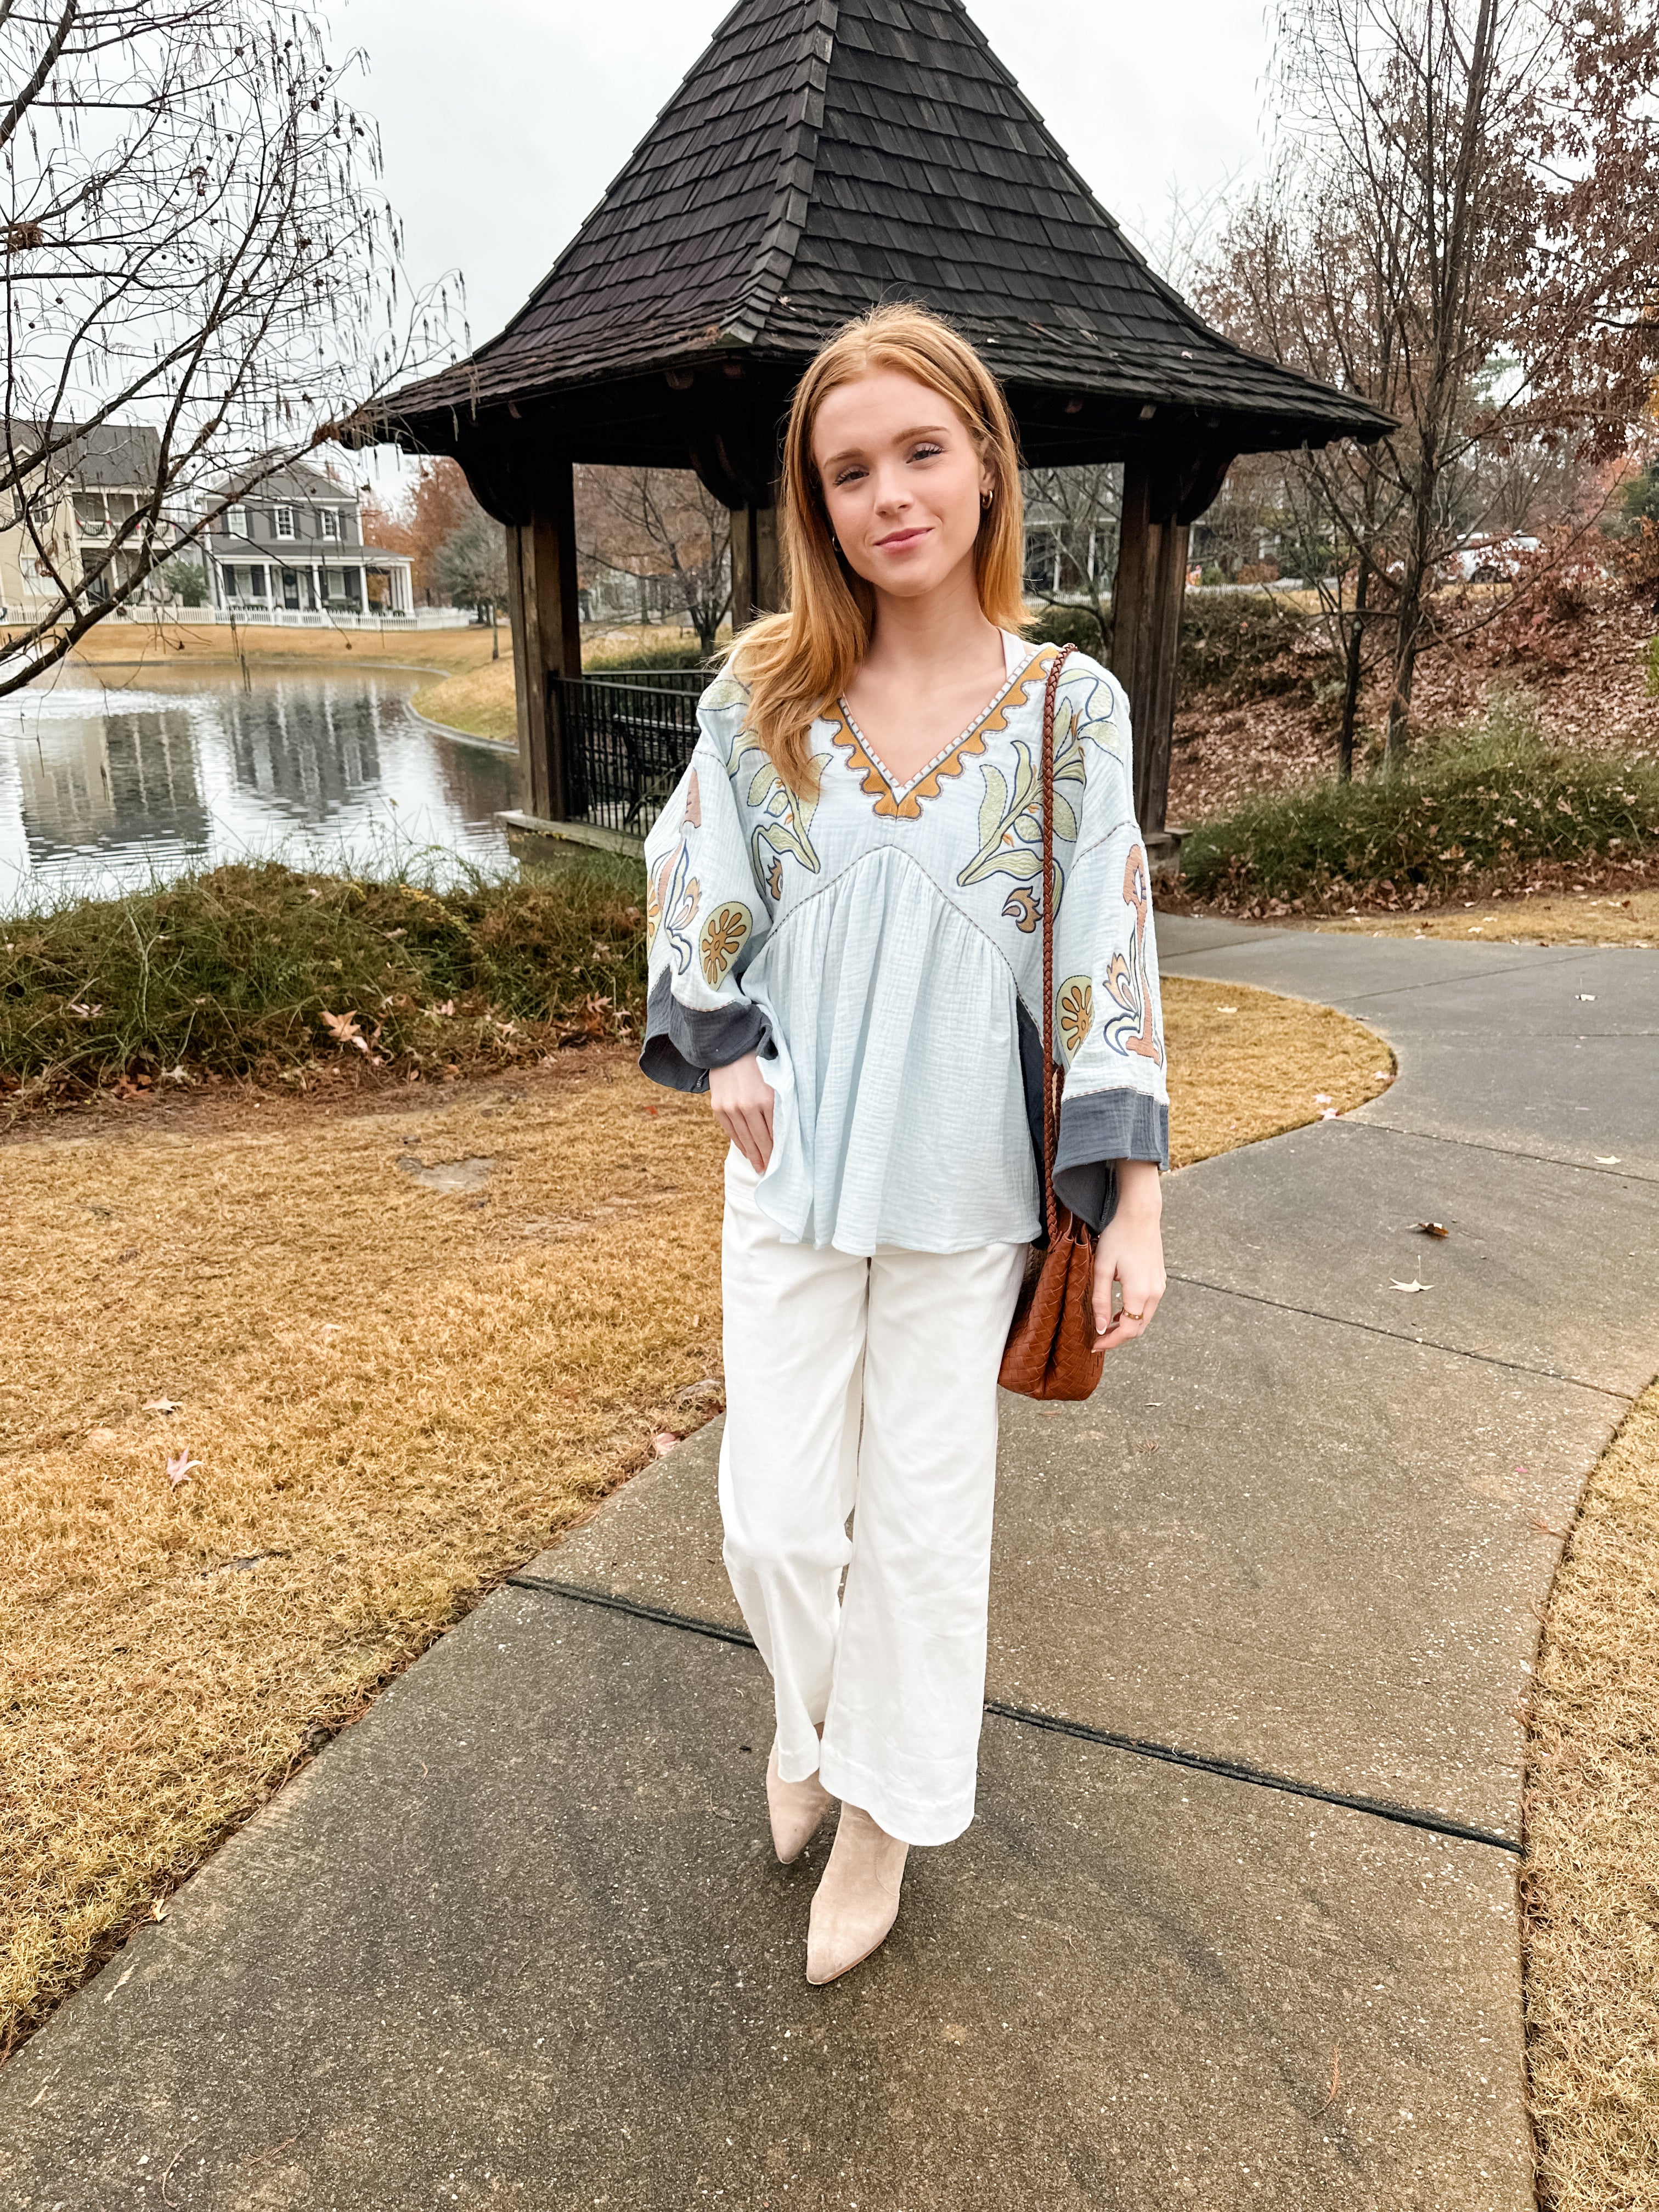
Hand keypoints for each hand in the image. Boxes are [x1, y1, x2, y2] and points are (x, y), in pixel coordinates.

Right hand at [709, 1051, 774, 1172]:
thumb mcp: (776, 1081)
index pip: (774, 1133)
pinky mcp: (718, 1107)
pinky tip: (746, 1151)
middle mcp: (748, 1106)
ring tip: (758, 1166)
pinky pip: (730, 1131)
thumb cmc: (759, 1063)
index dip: (777, 1150)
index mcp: (767, 1099)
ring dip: (752, 1154)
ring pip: (744, 1138)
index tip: (781, 1163)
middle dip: (765, 1157)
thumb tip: (783, 1132)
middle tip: (768, 1170)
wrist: (729, 1047)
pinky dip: (739, 1143)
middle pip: (759, 1140)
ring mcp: (731, 1107)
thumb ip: (779, 1104)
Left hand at [1092, 1160, 1164, 1348]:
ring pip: (1145, 1317)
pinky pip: (1149, 1305)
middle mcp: (1155, 1293)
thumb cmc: (1117, 1237)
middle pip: (1139, 1327)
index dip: (1111, 1342)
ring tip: (1107, 1326)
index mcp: (1140, 1292)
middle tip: (1099, 1339)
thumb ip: (1101, 1301)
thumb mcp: (1102, 1269)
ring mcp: (1160, 1286)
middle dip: (1119, 1337)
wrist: (1139, 1214)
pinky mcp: (1160, 1279)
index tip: (1095, 1345)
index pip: (1128, 1330)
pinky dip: (1135, 1313)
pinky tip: (1120, 1310)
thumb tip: (1101, 1328)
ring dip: (1127, 1325)